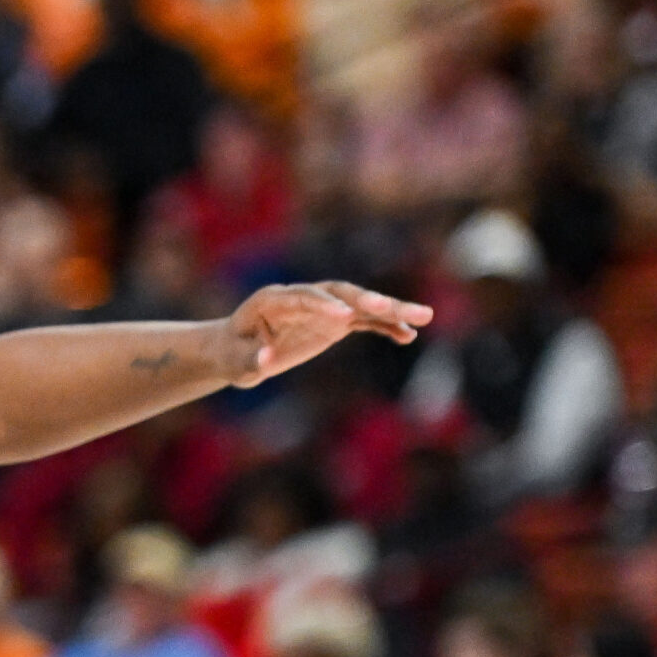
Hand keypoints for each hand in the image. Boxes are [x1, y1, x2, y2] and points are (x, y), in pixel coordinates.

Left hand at [219, 282, 431, 387]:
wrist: (237, 351)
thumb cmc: (232, 354)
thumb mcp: (235, 362)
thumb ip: (250, 360)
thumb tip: (266, 360)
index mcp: (273, 299)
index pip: (303, 297)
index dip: (324, 305)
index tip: (345, 316)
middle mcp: (303, 297)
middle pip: (341, 294)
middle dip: (368, 300)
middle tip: (391, 308)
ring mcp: (323, 307)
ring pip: (360, 304)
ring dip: (390, 310)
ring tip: (423, 318)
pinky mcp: (334, 321)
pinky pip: (364, 322)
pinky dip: (385, 327)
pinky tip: (407, 336)